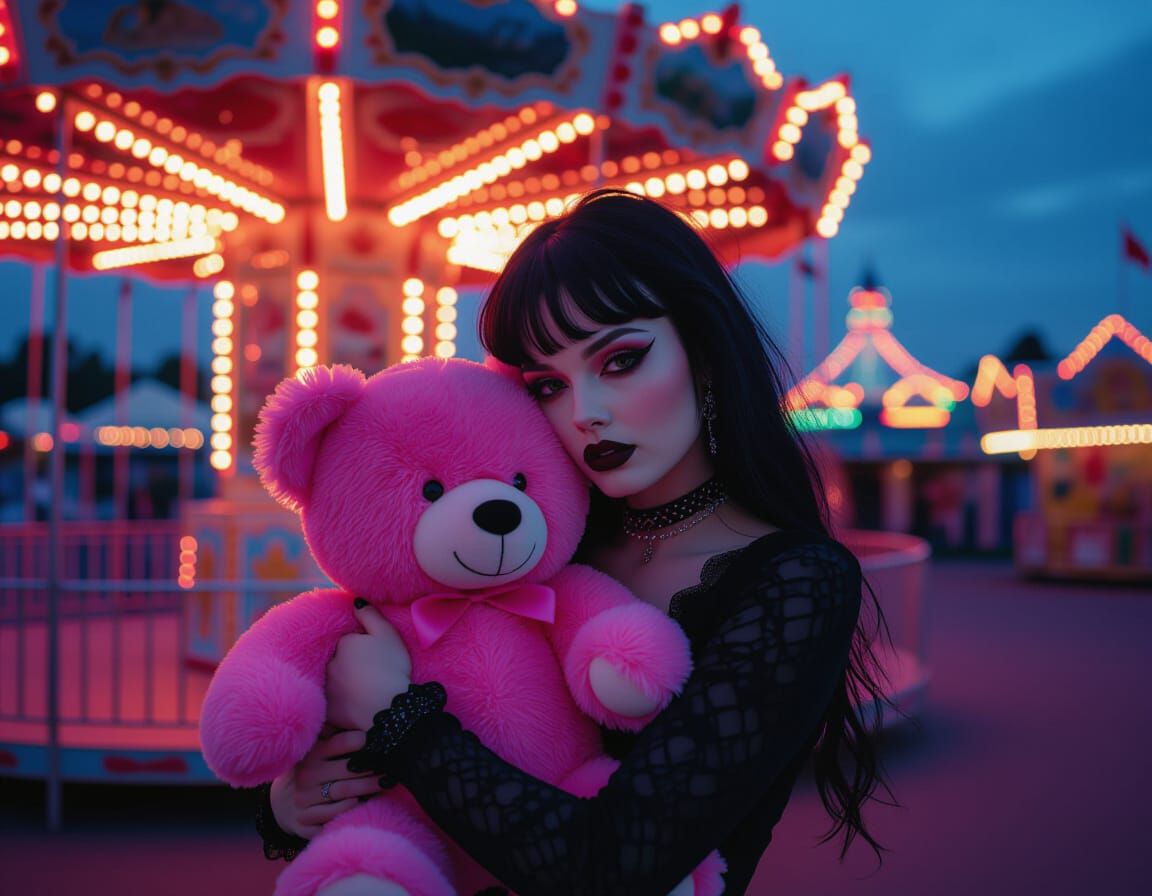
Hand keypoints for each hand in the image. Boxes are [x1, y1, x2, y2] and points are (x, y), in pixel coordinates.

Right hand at [269, 730, 381, 837]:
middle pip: (348, 770)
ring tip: (386, 783)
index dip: (358, 740)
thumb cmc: (315, 772)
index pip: (338, 742)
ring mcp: (304, 799)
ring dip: (368, 787)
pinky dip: (349, 808)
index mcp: (312, 754)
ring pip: (344, 792)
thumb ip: (337, 737)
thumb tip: (369, 721)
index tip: (375, 739)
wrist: (284, 804)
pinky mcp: (305, 821)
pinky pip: (332, 815)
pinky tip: (361, 802)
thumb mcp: (320, 753)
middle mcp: (306, 775)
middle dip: (372, 768)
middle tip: (392, 765)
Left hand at [326, 601, 412, 731]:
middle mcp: (329, 663)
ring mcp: (326, 687)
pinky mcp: (328, 709)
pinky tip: (353, 705)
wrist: (390, 707)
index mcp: (343, 643)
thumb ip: (370, 615)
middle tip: (369, 673)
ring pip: (333, 681)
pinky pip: (332, 702)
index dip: (361, 647)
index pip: (347, 641)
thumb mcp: (388, 634)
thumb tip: (355, 601)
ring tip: (361, 690)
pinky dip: (339, 702)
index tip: (373, 655)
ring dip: (341, 682)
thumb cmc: (392, 667)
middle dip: (348, 664)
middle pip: (337, 660)